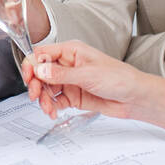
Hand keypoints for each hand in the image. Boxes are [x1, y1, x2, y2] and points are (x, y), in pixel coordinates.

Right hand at [20, 41, 142, 119]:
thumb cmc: (119, 78)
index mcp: (71, 52)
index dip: (32, 65)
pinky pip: (55, 100)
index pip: (42, 54)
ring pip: (46, 89)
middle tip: (36, 97)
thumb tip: (40, 70)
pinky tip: (54, 112)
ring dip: (44, 99)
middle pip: (41, 73)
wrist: (134, 98)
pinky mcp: (73, 96)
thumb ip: (61, 74)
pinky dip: (52, 107)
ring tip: (48, 109)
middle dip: (36, 85)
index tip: (29, 78)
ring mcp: (70, 81)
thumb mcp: (88, 75)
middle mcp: (68, 65)